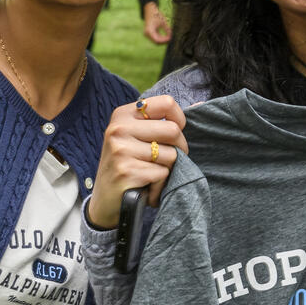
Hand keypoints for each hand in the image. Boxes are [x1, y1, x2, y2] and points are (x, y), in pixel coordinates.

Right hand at [86, 95, 187, 228]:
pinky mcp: (127, 171)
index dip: (179, 120)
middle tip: (169, 160)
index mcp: (122, 115)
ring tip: (152, 175)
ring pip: (171, 154)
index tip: (175, 134)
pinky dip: (160, 185)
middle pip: (173, 131)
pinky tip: (147, 188)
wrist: (105, 201)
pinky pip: (163, 174)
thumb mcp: (133, 137)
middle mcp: (119, 129)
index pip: (166, 103)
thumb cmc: (128, 165)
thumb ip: (157, 122)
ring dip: (168, 169)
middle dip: (179, 149)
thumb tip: (200, 104)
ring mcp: (121, 150)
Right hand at [142, 2, 170, 44]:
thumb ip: (167, 29)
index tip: (170, 38)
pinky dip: (161, 38)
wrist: (149, 9)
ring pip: (156, 41)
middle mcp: (147, 33)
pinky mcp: (149, 33)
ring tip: (169, 37)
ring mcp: (147, 34)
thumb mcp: (163, 22)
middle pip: (156, 42)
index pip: (157, 40)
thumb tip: (171, 36)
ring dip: (162, 40)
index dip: (164, 41)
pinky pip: (155, 38)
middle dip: (164, 41)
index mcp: (149, 30)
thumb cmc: (156, 14)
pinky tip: (167, 36)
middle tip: (171, 38)